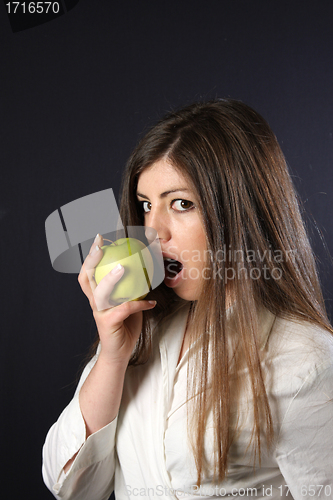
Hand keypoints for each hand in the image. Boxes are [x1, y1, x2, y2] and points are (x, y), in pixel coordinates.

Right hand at [78, 234, 155, 364]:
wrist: (120, 352)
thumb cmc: (126, 325)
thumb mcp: (129, 303)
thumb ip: (133, 288)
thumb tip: (148, 268)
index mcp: (97, 295)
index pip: (88, 272)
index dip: (91, 256)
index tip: (98, 239)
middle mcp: (95, 302)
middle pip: (86, 278)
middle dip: (91, 260)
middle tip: (100, 245)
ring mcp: (99, 313)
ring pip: (101, 292)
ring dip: (110, 279)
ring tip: (122, 268)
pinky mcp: (108, 323)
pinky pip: (125, 309)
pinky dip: (140, 304)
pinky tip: (152, 302)